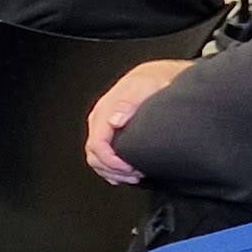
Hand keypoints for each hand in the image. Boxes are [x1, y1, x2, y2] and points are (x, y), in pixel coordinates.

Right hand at [83, 58, 190, 183]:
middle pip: (94, 155)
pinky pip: (101, 157)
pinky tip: (126, 173)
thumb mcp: (146, 87)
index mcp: (104, 111)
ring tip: (133, 175)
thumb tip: (114, 120)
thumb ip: (129, 103)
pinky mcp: (109, 133)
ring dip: (112, 172)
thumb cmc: (153, 82)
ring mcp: (103, 128)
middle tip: (135, 175)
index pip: (97, 144)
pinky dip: (111, 170)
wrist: (157, 76)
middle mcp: (100, 120)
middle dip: (113, 170)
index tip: (130, 169)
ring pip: (95, 159)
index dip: (112, 162)